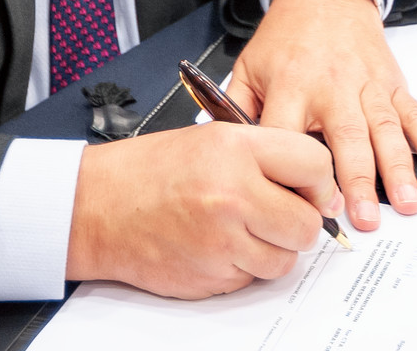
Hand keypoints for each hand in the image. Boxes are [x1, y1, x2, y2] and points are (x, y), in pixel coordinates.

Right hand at [65, 122, 340, 297]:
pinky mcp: (211, 277)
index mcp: (236, 149)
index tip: (312, 187)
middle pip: (307, 224)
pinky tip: (219, 245)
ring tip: (243, 228)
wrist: (97, 206)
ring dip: (272, 249)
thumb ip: (268, 155)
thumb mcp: (213, 137)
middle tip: (278, 213)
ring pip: (284, 260)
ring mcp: (222, 242)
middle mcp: (233, 195)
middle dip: (299, 222)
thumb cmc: (152, 170)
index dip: (319, 180)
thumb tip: (320, 187)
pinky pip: (253, 279)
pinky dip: (244, 267)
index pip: (315, 164)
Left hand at [227, 0, 416, 231]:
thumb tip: (215, 148)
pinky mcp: (392, 83)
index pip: (289, 136)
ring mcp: (367, 85)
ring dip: (397, 169)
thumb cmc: (286, 37)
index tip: (299, 209)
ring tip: (405, 203)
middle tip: (362, 218)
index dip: (293, 174)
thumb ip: (233, 109)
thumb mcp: (248, 66)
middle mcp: (332, 86)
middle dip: (357, 181)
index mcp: (291, 85)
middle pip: (346, 138)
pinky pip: (413, 113)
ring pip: (385, 130)